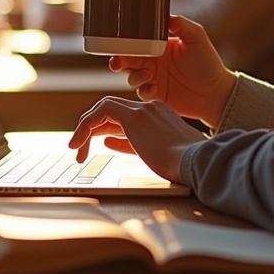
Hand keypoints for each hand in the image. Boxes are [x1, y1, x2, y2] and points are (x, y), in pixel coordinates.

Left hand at [67, 96, 206, 179]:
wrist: (196, 163)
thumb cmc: (184, 166)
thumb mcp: (158, 154)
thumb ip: (132, 145)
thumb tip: (109, 142)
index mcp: (160, 115)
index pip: (125, 116)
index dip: (107, 129)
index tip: (100, 143)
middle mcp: (150, 108)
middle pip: (111, 111)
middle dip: (92, 128)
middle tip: (80, 148)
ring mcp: (143, 110)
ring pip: (103, 110)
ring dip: (85, 130)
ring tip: (76, 149)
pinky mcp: (134, 117)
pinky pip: (100, 113)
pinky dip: (85, 126)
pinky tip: (78, 143)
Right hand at [111, 15, 236, 126]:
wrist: (216, 92)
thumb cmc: (208, 63)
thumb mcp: (197, 38)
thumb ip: (182, 25)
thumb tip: (167, 16)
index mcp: (159, 46)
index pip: (137, 42)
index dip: (124, 43)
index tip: (117, 43)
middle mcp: (153, 62)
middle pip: (128, 60)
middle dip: (118, 61)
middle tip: (116, 63)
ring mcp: (154, 79)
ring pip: (132, 77)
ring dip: (134, 76)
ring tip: (147, 75)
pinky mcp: (157, 96)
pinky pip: (142, 93)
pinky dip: (144, 90)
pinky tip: (154, 88)